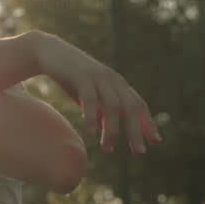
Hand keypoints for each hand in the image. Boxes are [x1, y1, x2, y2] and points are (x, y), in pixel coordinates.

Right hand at [32, 32, 161, 154]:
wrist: (47, 51)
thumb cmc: (69, 76)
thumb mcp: (89, 96)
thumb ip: (100, 111)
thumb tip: (107, 133)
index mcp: (116, 83)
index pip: (138, 104)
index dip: (148, 122)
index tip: (157, 141)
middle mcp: (111, 79)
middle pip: (131, 108)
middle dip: (136, 131)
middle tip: (139, 152)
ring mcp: (97, 77)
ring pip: (113, 106)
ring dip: (112, 129)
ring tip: (108, 148)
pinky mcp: (81, 76)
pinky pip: (90, 99)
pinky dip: (92, 116)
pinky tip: (90, 131)